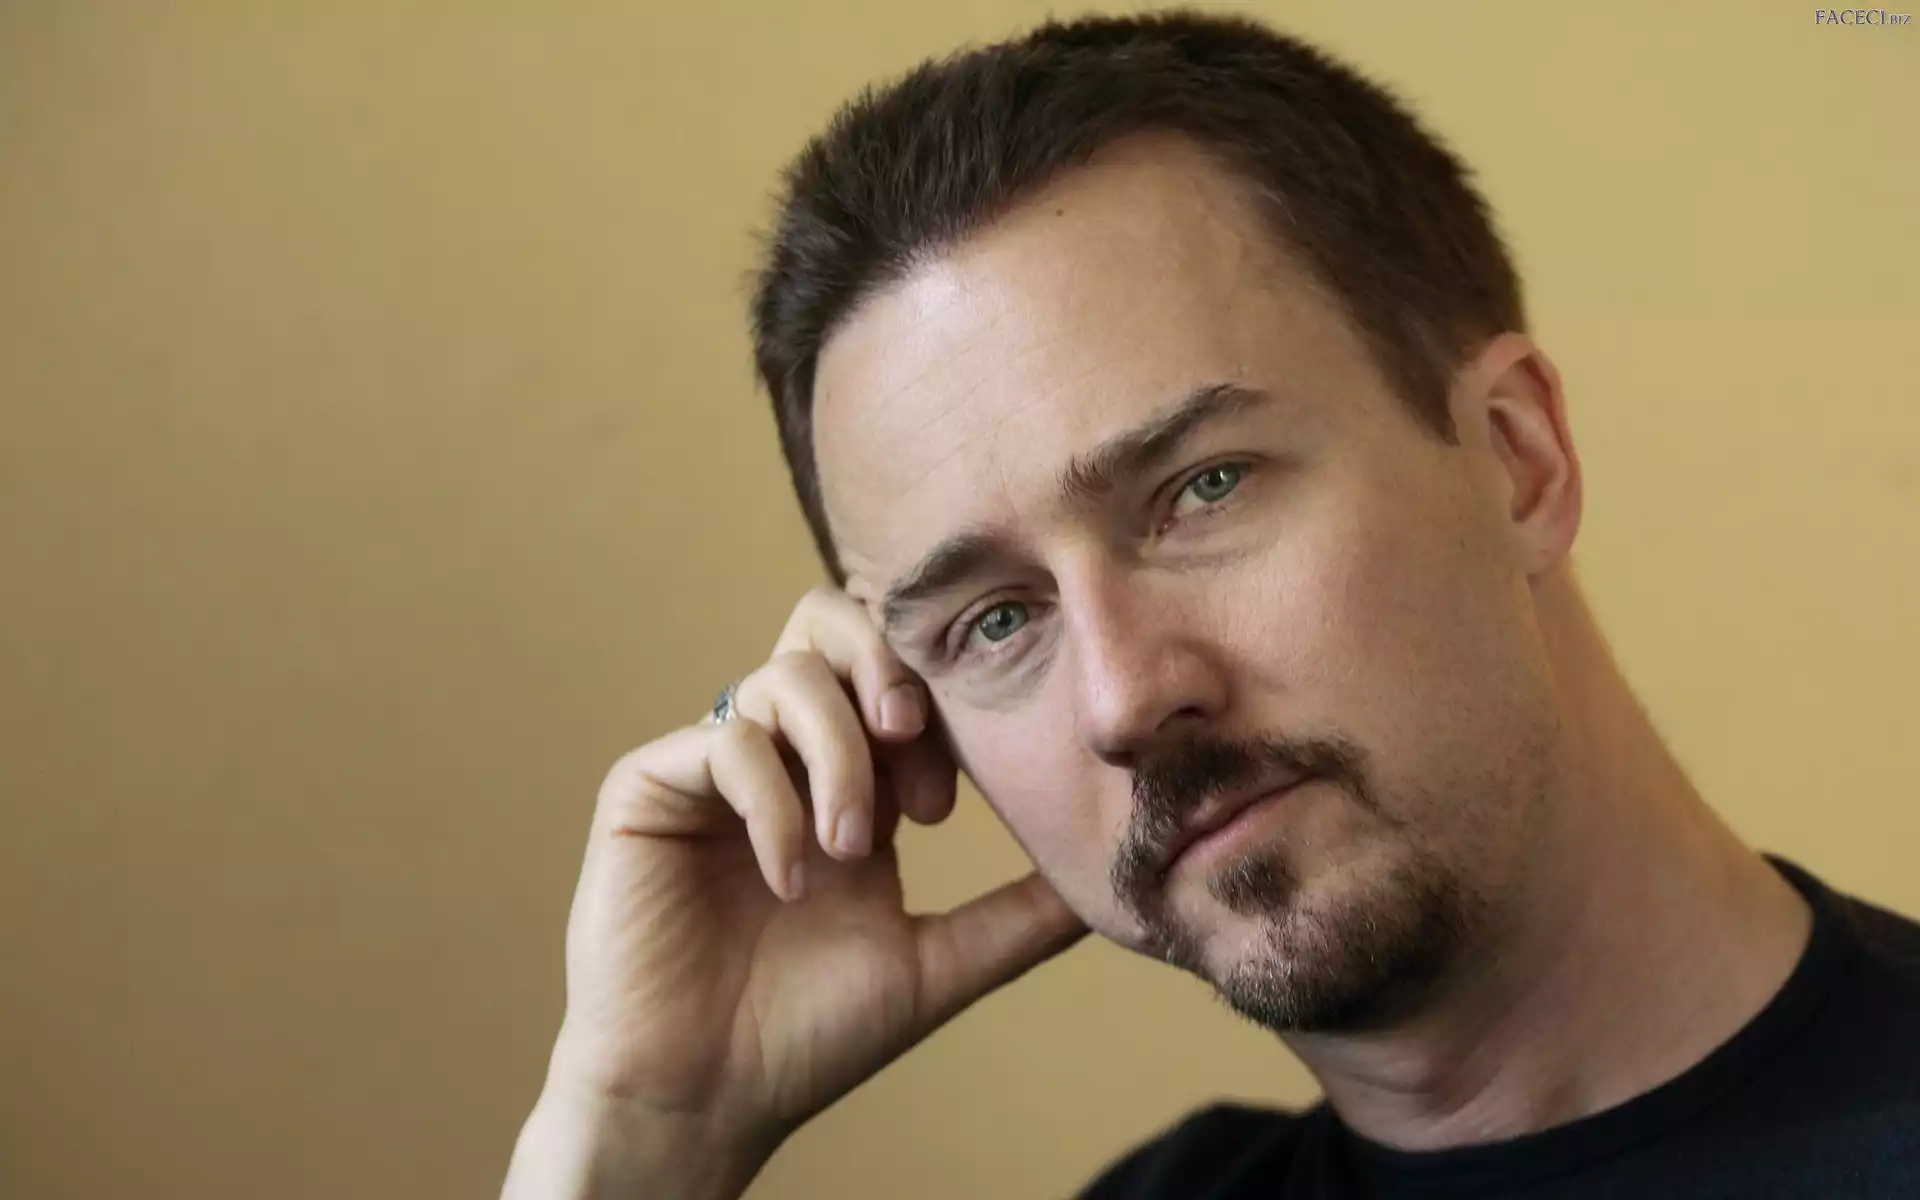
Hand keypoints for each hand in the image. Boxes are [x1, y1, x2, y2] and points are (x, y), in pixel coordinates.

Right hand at [532, 587, 1087, 1178]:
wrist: (703, 1100)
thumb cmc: (807, 1039)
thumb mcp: (937, 963)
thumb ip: (1019, 912)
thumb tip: (1115, 873)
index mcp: (845, 783)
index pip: (892, 678)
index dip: (931, 709)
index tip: (946, 805)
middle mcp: (777, 758)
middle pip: (824, 623)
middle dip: (880, 662)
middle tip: (909, 731)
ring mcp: (710, 767)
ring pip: (782, 678)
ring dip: (835, 756)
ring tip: (849, 849)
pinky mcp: (647, 786)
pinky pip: (722, 739)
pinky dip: (772, 800)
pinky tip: (791, 874)